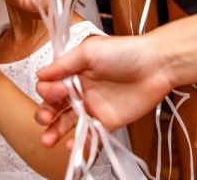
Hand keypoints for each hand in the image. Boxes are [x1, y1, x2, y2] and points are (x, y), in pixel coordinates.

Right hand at [35, 35, 172, 146]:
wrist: (156, 65)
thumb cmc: (125, 52)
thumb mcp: (90, 51)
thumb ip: (64, 63)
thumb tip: (40, 74)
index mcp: (75, 72)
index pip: (50, 86)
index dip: (48, 91)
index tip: (59, 91)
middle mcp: (81, 90)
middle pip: (54, 107)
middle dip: (45, 114)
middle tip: (47, 117)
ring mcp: (93, 107)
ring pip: (67, 124)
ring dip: (55, 132)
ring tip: (49, 141)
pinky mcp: (107, 121)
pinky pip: (90, 136)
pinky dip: (80, 144)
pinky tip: (72, 146)